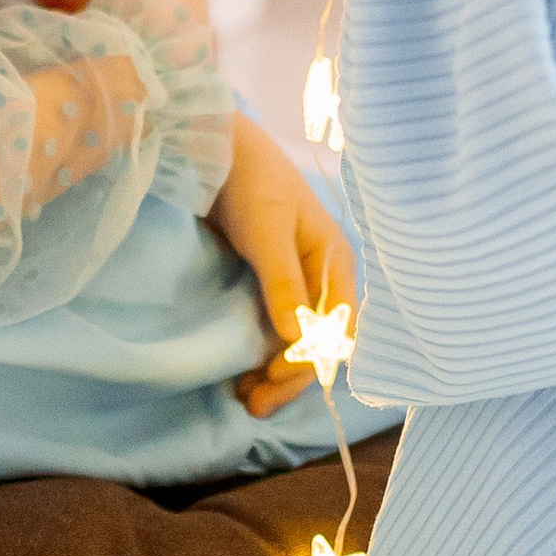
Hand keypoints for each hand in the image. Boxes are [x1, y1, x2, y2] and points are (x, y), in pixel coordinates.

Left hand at [208, 115, 358, 414]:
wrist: (217, 150)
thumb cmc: (251, 181)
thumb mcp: (267, 231)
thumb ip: (284, 282)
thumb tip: (299, 338)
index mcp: (336, 262)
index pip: (338, 329)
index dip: (312, 358)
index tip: (275, 373)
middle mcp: (322, 278)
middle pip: (320, 344)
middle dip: (292, 378)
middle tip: (254, 404)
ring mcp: (296, 284)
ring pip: (297, 344)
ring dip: (277, 374)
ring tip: (246, 399)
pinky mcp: (269, 286)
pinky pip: (275, 332)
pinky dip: (263, 357)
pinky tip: (242, 375)